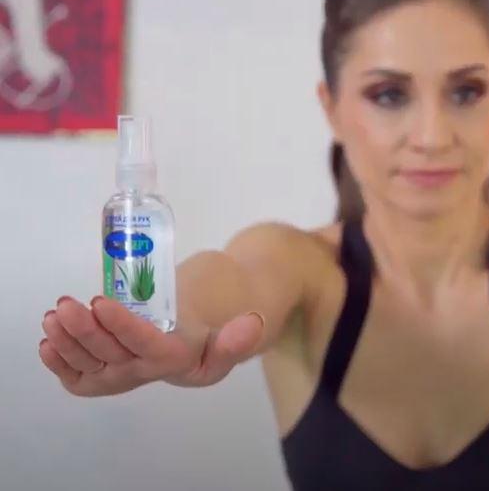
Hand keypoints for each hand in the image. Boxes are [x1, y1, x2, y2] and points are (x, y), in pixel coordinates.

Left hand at [39, 295, 265, 395]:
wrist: (193, 344)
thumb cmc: (208, 336)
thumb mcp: (231, 336)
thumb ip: (240, 335)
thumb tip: (252, 322)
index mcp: (175, 361)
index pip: (145, 345)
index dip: (121, 326)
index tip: (102, 302)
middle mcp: (142, 372)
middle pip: (110, 353)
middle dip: (85, 329)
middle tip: (68, 303)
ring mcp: (119, 375)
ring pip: (88, 361)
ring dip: (67, 340)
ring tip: (56, 313)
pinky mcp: (102, 375)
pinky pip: (76, 375)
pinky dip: (59, 361)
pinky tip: (48, 341)